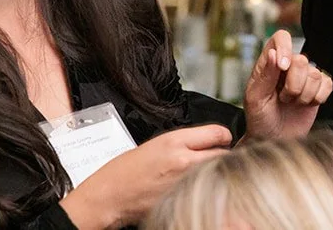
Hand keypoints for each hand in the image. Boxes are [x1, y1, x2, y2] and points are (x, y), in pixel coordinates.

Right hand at [57, 123, 231, 229]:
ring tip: (202, 172)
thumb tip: (209, 140)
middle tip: (215, 156)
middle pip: (223, 154)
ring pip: (216, 173)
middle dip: (222, 154)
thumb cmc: (126, 171)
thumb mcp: (156, 144)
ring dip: (214, 171)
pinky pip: (203, 190)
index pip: (218, 133)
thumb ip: (185, 141)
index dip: (223, 135)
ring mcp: (184, 183)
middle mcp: (182, 161)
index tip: (222, 139)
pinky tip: (192, 187)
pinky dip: (202, 187)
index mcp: (174, 142)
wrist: (110, 196)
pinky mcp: (182, 200)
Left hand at [242, 29, 332, 141]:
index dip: (285, 48)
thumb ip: (265, 75)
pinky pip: (327, 84)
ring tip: (291, 103)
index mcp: (269, 62)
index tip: (283, 67)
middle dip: (293, 85)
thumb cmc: (260, 120)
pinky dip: (317, 98)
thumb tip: (273, 53)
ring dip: (303, 95)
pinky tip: (305, 105)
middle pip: (302, 60)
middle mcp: (289, 66)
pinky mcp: (319, 89)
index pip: (281, 38)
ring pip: (315, 74)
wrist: (273, 141)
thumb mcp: (255, 99)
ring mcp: (305, 77)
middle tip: (283, 98)